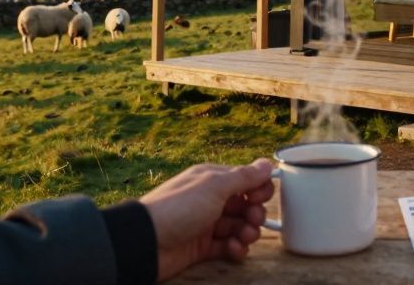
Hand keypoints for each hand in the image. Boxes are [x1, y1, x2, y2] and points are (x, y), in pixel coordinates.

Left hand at [139, 160, 274, 281]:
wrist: (146, 241)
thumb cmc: (179, 207)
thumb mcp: (214, 186)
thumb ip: (243, 176)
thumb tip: (267, 163)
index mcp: (213, 180)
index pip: (245, 180)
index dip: (258, 188)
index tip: (259, 197)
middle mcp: (211, 200)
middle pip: (245, 205)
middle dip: (255, 212)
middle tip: (252, 219)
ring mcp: (207, 224)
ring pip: (238, 226)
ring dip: (248, 232)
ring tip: (244, 237)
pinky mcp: (203, 247)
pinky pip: (227, 246)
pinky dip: (236, 248)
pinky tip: (235, 249)